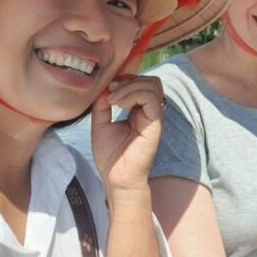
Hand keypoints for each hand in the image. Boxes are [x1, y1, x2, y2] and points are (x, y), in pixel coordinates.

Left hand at [91, 75, 163, 194]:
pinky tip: (118, 104)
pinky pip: (151, 98)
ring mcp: (154, 117)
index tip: (107, 88)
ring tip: (113, 100)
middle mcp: (150, 112)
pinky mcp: (156, 124)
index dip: (125, 80)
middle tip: (111, 91)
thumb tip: (106, 87)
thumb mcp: (101, 123)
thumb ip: (103, 104)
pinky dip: (133, 95)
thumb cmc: (111, 155)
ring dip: (129, 87)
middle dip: (130, 80)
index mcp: (140, 111)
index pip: (142, 83)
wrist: (115, 177)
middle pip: (151, 81)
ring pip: (153, 85)